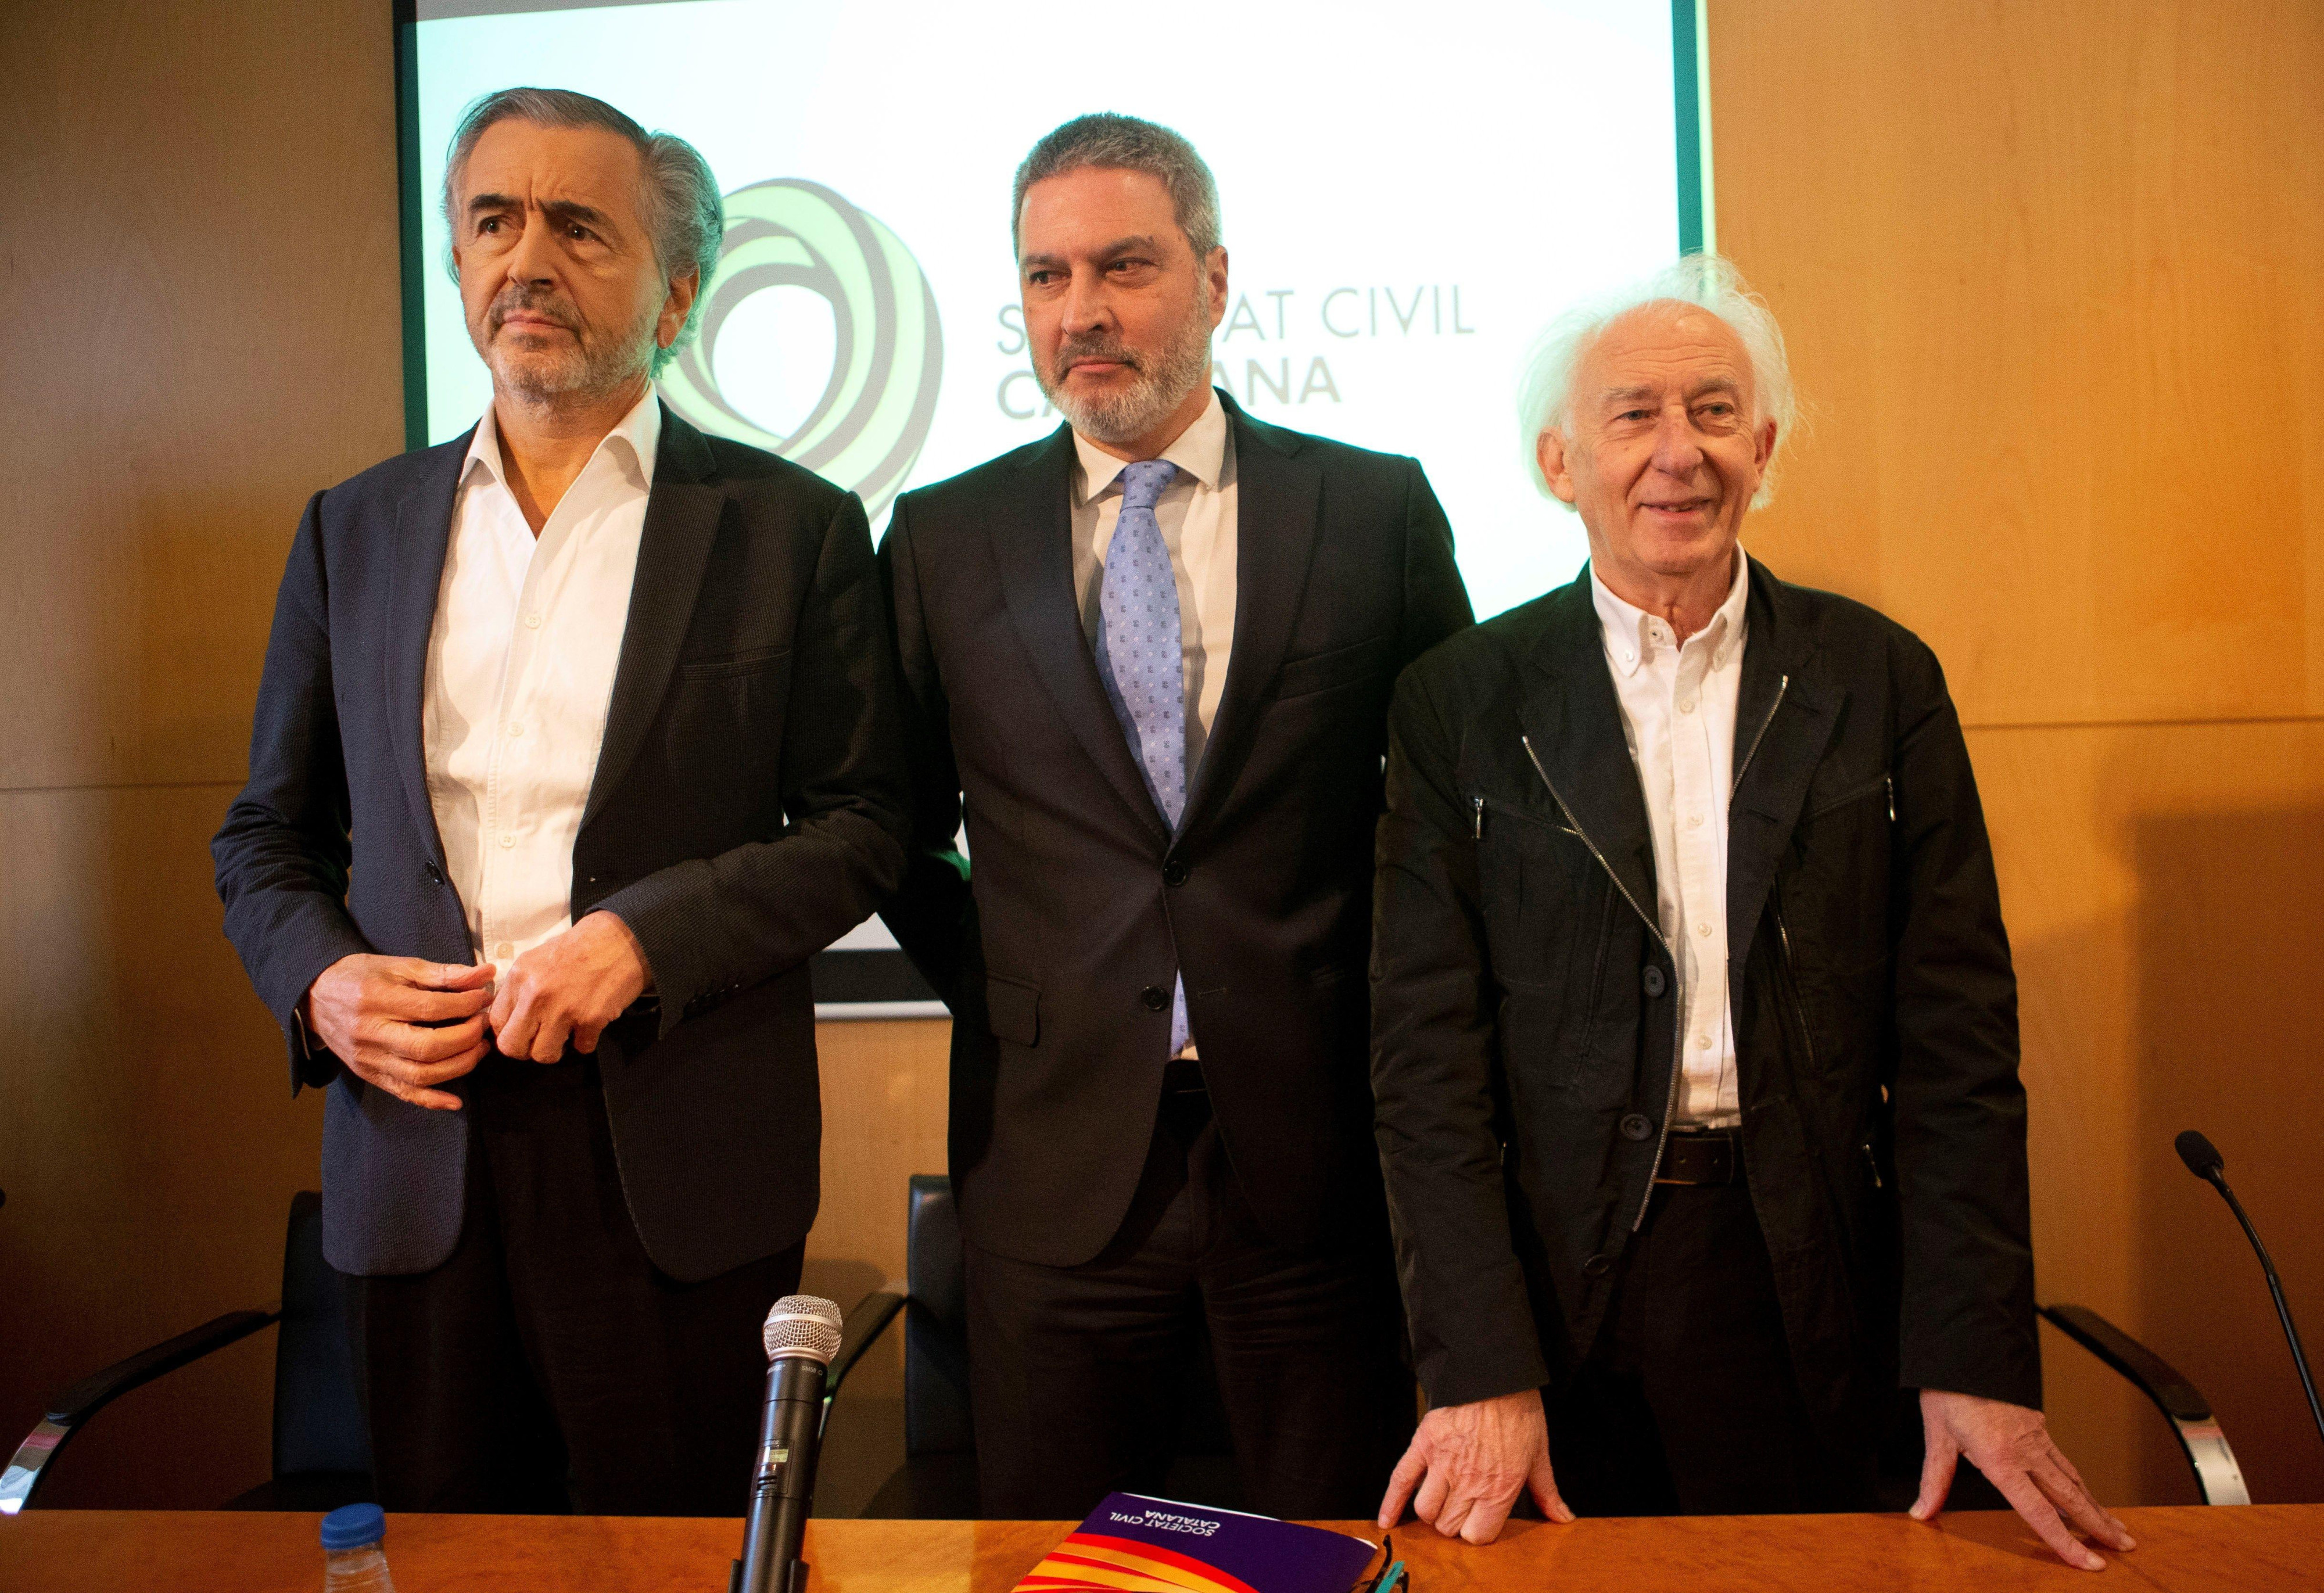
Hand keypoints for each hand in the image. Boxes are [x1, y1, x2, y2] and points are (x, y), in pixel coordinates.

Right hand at [303, 955, 494, 1109]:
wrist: (315, 996)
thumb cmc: (360, 977)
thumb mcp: (398, 966)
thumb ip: (442, 973)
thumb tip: (484, 975)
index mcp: (375, 999)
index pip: (430, 1009)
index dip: (464, 1005)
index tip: (484, 998)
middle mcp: (369, 1034)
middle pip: (427, 1047)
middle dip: (466, 1038)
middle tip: (485, 1024)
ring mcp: (367, 1059)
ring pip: (419, 1075)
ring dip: (459, 1066)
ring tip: (480, 1048)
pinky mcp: (368, 1075)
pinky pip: (403, 1094)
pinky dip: (432, 1101)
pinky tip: (456, 1100)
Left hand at [487, 912, 651, 1062]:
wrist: (621, 940)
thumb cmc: (581, 947)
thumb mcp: (538, 958)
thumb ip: (520, 987)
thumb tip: (510, 1016)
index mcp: (520, 976)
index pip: (497, 1023)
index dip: (509, 1033)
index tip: (522, 1032)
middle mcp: (536, 994)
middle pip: (513, 1046)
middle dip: (526, 1050)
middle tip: (541, 1041)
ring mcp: (563, 1009)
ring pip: (544, 1055)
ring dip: (556, 1050)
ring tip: (566, 1034)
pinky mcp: (590, 1019)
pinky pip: (581, 1048)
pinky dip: (586, 1042)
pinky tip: (589, 1026)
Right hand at [1376, 1389, 1571, 1544]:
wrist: (1494, 1374)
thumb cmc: (1519, 1412)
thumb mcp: (1539, 1454)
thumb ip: (1547, 1492)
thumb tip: (1562, 1518)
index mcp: (1500, 1489)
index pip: (1477, 1535)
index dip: (1478, 1531)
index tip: (1481, 1521)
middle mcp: (1469, 1482)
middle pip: (1449, 1526)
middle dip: (1455, 1523)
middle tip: (1462, 1509)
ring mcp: (1442, 1464)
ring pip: (1426, 1511)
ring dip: (1432, 1511)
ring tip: (1441, 1500)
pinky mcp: (1422, 1445)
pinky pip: (1401, 1480)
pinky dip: (1391, 1504)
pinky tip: (1388, 1520)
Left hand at [1913, 1389, 2133, 1569]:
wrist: (1965, 1349)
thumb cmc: (1949, 1390)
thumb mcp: (1937, 1436)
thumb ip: (1935, 1479)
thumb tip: (1921, 1512)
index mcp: (2000, 1458)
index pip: (2037, 1510)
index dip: (2064, 1541)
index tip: (2088, 1564)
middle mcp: (2026, 1451)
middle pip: (2070, 1497)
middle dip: (2099, 1527)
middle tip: (2125, 1549)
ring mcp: (2036, 1438)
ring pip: (2074, 1479)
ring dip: (2096, 1506)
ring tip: (2116, 1529)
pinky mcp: (2038, 1427)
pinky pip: (2065, 1461)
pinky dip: (2080, 1483)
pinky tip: (2085, 1496)